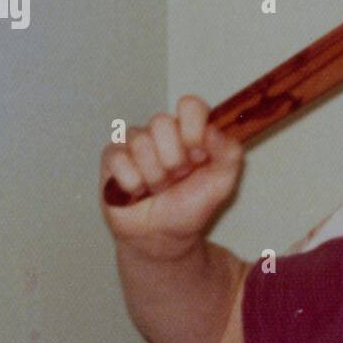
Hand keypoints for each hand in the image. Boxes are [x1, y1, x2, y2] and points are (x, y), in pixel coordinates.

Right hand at [99, 95, 243, 260]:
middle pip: (162, 122)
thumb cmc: (190, 207)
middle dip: (173, 159)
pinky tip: (137, 192)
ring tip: (157, 188)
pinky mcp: (112, 158)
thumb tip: (214, 130)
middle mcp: (162, 132)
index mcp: (190, 132)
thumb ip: (229, 153)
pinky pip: (118, 158)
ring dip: (153, 175)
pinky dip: (132, 182)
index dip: (193, 127)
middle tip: (176, 177)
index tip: (198, 153)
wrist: (163, 237)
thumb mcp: (222, 183)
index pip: (190, 105)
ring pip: (140, 141)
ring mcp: (135, 143)